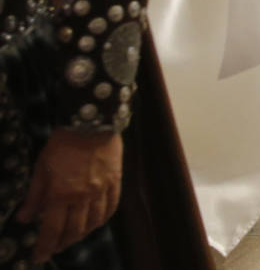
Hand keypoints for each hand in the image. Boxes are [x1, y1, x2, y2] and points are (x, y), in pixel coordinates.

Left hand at [16, 130, 122, 262]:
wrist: (92, 122)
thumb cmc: (62, 144)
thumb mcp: (41, 169)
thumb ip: (34, 196)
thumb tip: (24, 218)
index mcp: (60, 194)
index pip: (51, 229)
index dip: (44, 246)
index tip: (39, 257)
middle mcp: (82, 197)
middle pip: (73, 230)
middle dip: (62, 243)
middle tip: (55, 248)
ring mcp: (101, 190)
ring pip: (93, 222)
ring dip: (82, 234)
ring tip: (74, 237)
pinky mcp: (115, 181)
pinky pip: (111, 206)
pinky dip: (103, 218)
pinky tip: (97, 222)